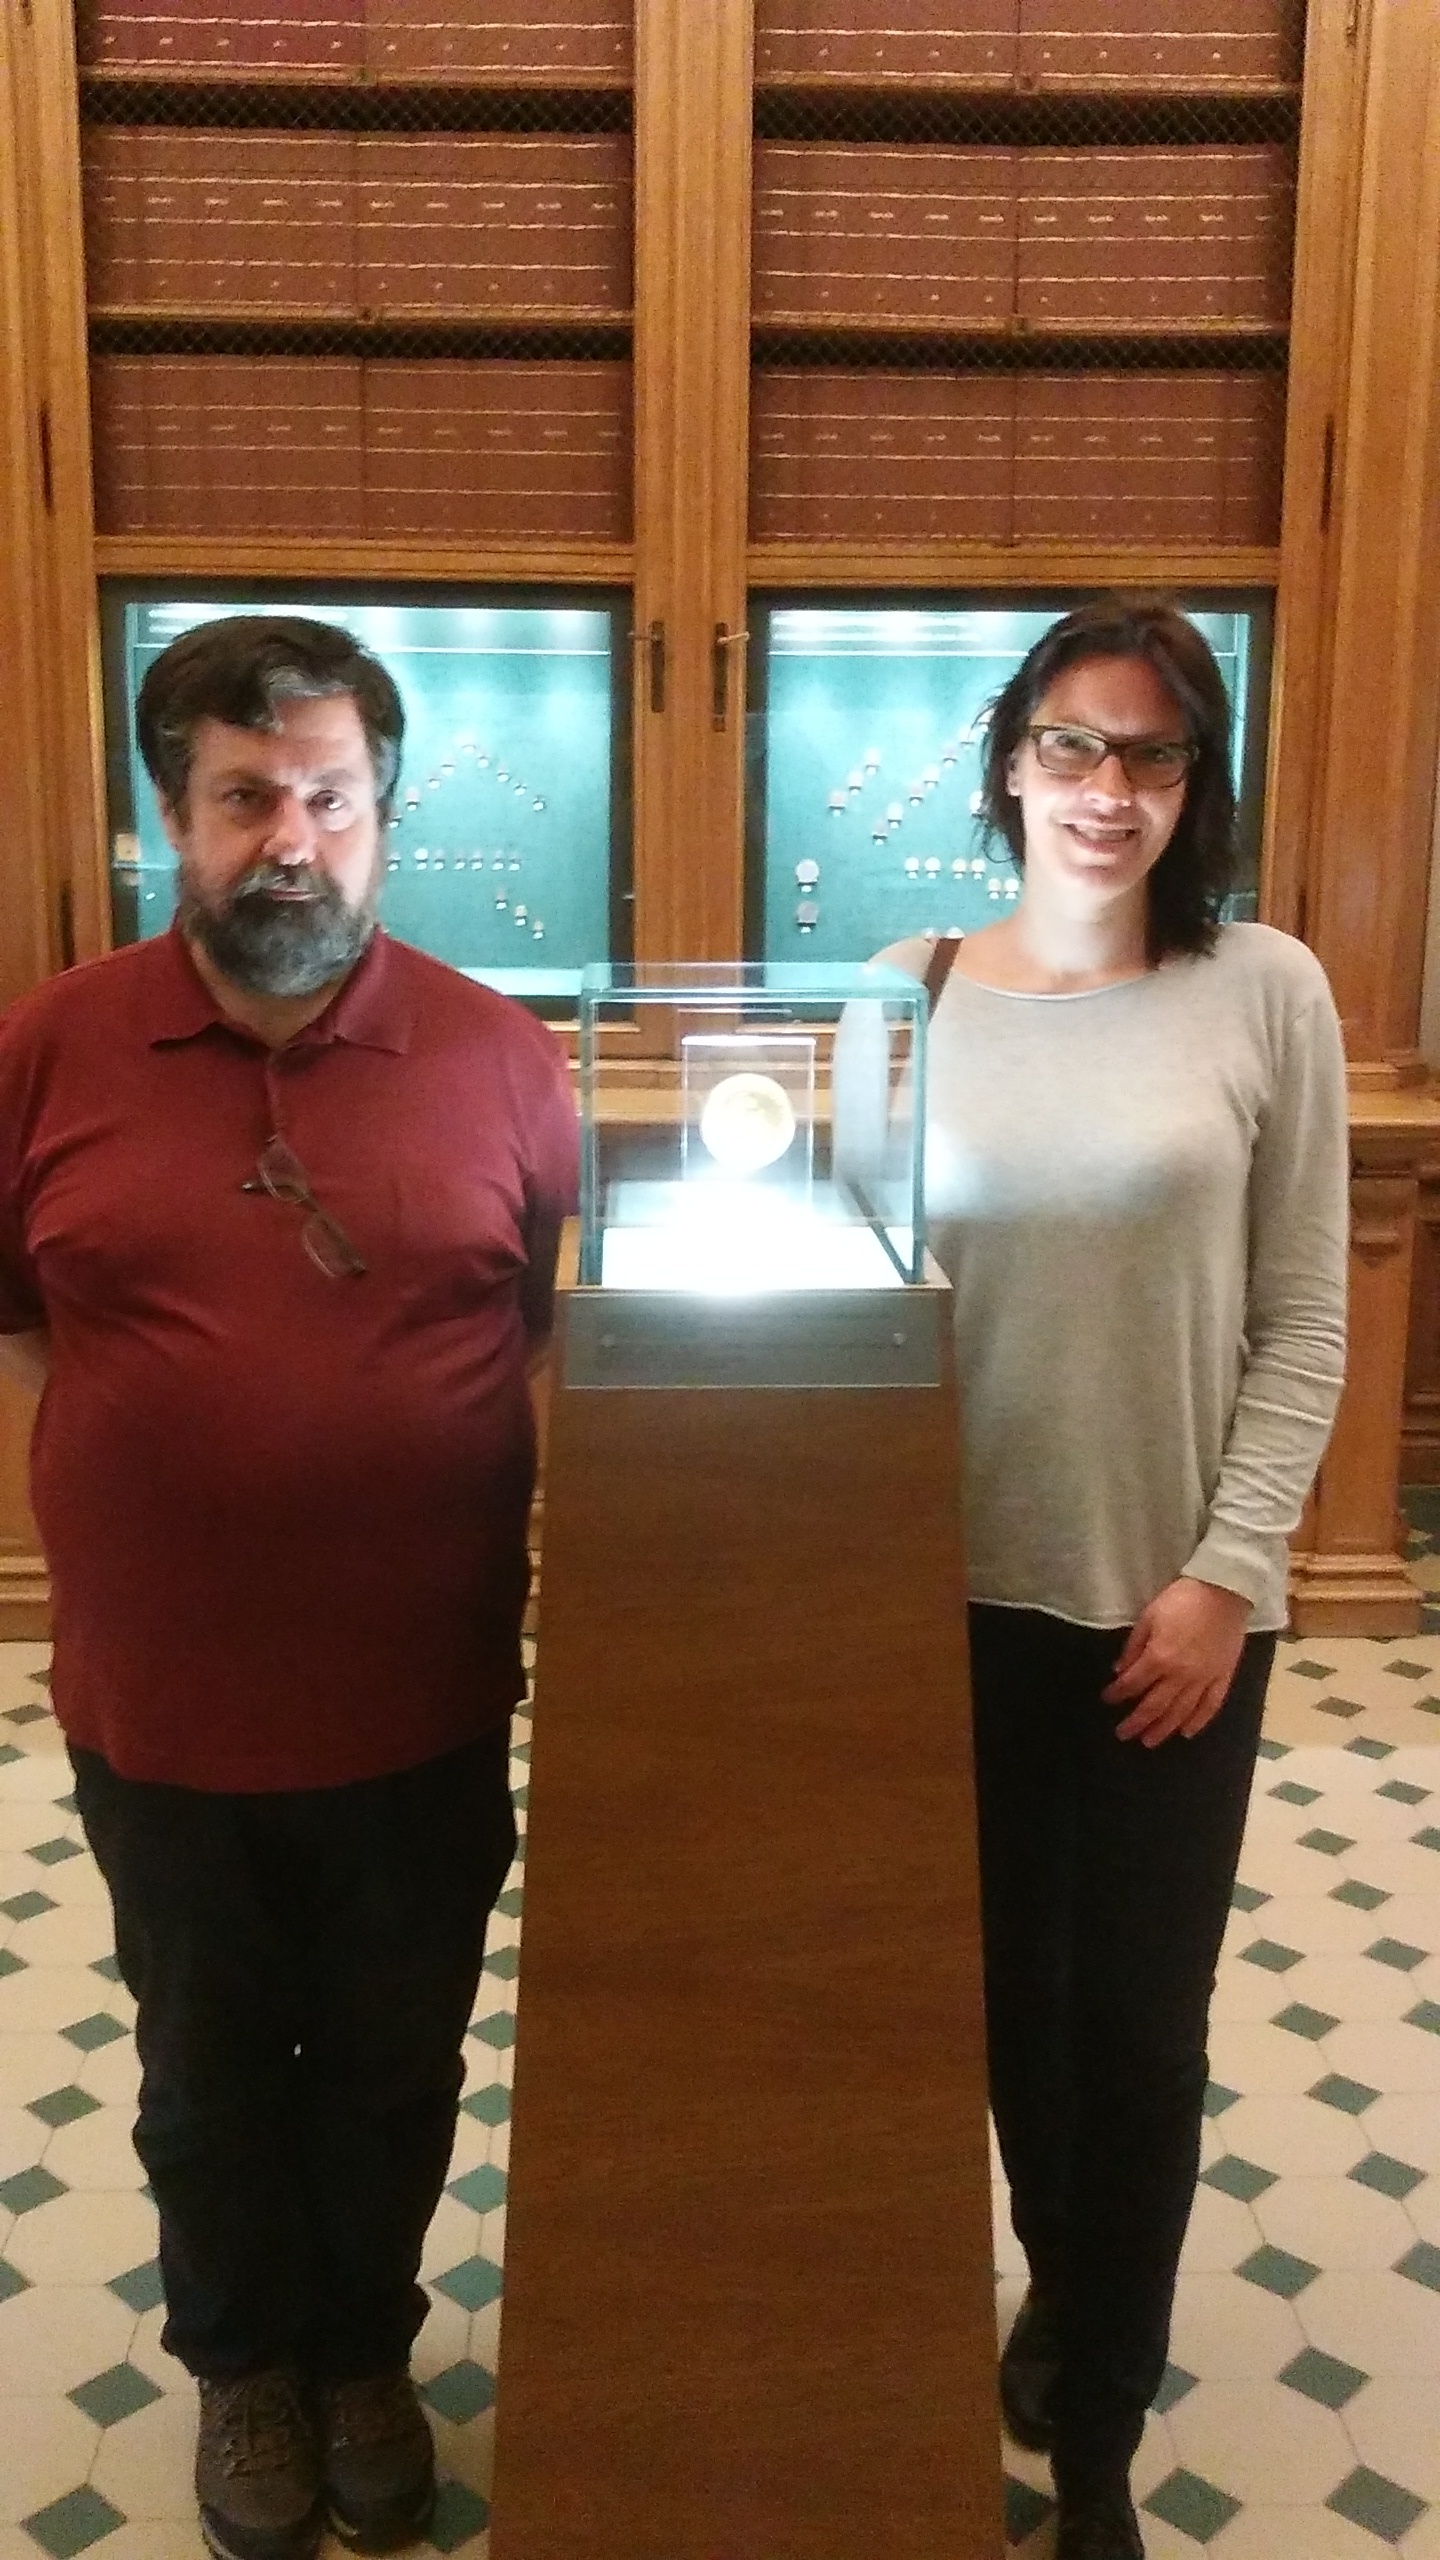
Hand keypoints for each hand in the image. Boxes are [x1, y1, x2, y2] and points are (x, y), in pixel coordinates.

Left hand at [1102, 1577, 1251, 1746]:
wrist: (1224, 1590)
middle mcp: (1181, 1675)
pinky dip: (1199, 1722)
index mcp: (1159, 1658)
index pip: (1133, 1684)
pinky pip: (1211, 1706)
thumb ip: (1133, 1647)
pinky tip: (1187, 1733)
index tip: (1107, 1700)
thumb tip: (1119, 1671)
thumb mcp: (1148, 1616)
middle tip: (1123, 1734)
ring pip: (1181, 1712)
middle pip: (1155, 1706)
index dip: (1117, 1694)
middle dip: (1136, 1722)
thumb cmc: (1181, 1599)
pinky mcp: (1223, 1676)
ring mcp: (1204, 1679)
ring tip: (1149, 1741)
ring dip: (1163, 1729)